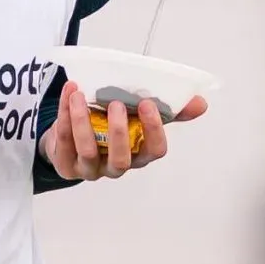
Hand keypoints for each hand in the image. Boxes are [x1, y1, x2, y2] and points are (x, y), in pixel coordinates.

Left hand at [40, 79, 206, 181]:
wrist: (69, 137)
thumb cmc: (108, 127)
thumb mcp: (137, 118)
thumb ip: (167, 111)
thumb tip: (201, 103)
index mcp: (138, 154)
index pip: (154, 151)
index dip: (153, 130)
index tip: (148, 103)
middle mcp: (115, 166)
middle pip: (121, 158)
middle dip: (119, 132)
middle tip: (115, 104)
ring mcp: (89, 168)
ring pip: (87, 150)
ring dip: (82, 121)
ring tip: (80, 95)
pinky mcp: (65, 163)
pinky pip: (63, 140)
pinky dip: (63, 115)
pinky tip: (68, 95)